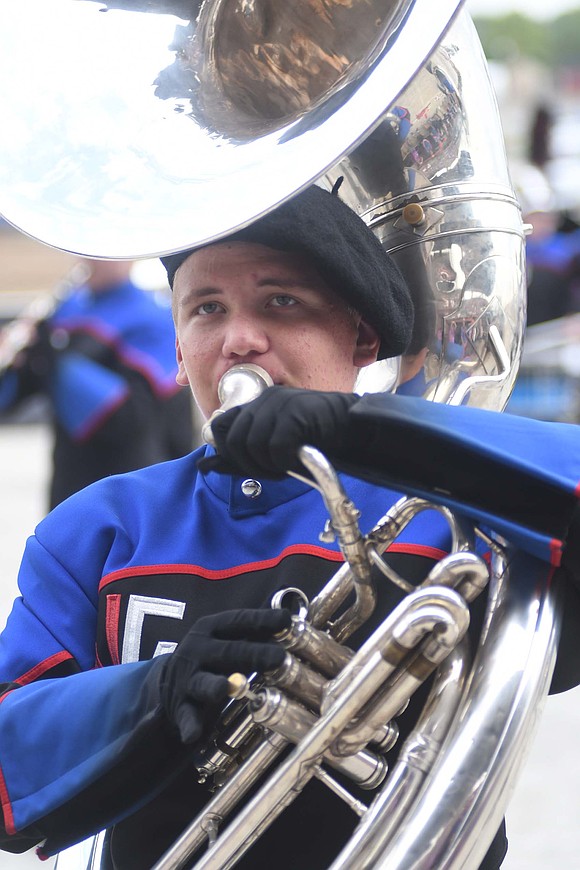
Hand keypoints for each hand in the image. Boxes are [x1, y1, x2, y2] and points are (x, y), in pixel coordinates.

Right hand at [152, 608, 289, 743]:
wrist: (166, 683)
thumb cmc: (211, 657)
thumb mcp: (227, 640)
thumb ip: (253, 635)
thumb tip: (291, 623)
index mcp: (211, 628)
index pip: (239, 621)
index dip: (262, 620)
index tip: (286, 620)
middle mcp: (198, 650)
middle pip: (228, 652)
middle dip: (254, 654)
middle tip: (279, 657)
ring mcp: (188, 678)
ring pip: (203, 682)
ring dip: (214, 686)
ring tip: (225, 688)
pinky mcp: (180, 705)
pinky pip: (186, 715)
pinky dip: (189, 725)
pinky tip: (192, 735)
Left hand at [199, 386, 358, 478]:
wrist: (352, 428)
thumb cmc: (314, 440)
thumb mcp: (273, 447)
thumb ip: (242, 456)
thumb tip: (206, 467)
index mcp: (257, 404)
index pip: (220, 426)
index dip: (228, 452)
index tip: (248, 465)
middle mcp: (265, 400)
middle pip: (233, 441)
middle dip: (249, 465)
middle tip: (272, 471)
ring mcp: (280, 405)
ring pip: (252, 446)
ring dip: (268, 466)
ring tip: (286, 466)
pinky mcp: (296, 415)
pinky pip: (276, 448)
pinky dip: (285, 462)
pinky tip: (297, 461)